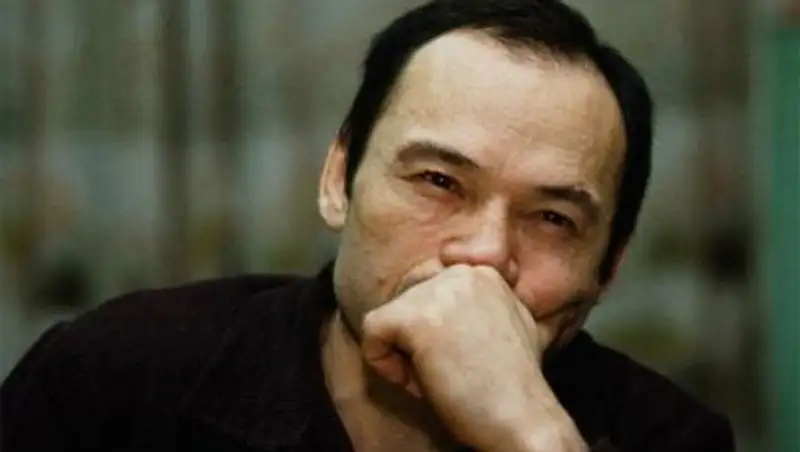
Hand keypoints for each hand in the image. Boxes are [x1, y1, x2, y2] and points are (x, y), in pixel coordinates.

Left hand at [361, 264, 586, 450]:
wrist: (524, 420)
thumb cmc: (512, 387)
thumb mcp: (506, 327)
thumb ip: (476, 305)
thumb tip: (439, 307)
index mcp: (482, 273)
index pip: (426, 292)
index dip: (433, 333)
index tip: (461, 360)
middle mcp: (461, 273)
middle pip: (406, 304)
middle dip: (417, 344)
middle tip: (449, 374)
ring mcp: (439, 291)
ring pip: (389, 318)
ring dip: (404, 356)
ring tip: (440, 379)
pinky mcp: (417, 316)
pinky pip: (372, 332)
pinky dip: (384, 365)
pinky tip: (421, 383)